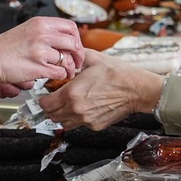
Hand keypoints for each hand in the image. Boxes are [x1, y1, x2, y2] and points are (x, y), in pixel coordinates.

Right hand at [0, 16, 83, 88]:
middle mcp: (42, 34)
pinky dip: (61, 75)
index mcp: (40, 23)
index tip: (75, 46)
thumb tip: (65, 39)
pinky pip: (60, 72)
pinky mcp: (38, 67)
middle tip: (77, 61)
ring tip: (68, 71)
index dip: (77, 38)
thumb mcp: (27, 30)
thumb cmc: (5, 48)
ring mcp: (40, 51)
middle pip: (74, 43)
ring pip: (68, 59)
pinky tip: (57, 75)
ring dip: (71, 68)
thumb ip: (45, 32)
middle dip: (79, 54)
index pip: (70, 26)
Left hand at [41, 51, 163, 129]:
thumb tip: (65, 54)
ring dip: (63, 115)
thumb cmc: (118, 74)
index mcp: (71, 93)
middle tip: (56, 100)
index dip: (43, 99)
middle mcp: (76, 109)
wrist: (137, 89)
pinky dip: (78, 118)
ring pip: (63, 123)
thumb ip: (75, 57)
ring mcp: (85, 120)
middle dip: (51, 108)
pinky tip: (86, 107)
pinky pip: (79, 125)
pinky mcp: (95, 126)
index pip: (45, 104)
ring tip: (70, 104)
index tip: (47, 95)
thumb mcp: (93, 58)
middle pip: (51, 116)